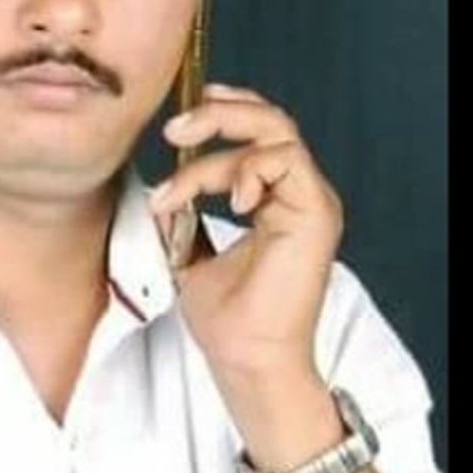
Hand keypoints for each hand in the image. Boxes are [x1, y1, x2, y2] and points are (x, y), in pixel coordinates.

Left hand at [148, 84, 346, 457]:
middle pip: (269, 119)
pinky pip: (287, 160)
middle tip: (175, 129)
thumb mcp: (189, 254)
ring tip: (184, 171)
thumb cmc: (227, 319)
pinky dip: (250, 168)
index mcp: (276, 200)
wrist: (246, 358)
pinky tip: (231, 200)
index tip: (173, 134)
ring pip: (277, 131)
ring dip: (223, 139)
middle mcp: (299, 194)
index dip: (215, 123)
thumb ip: (183, 217)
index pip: (255, 135)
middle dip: (218, 113)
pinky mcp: (317, 214)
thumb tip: (155, 191)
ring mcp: (312, 201)